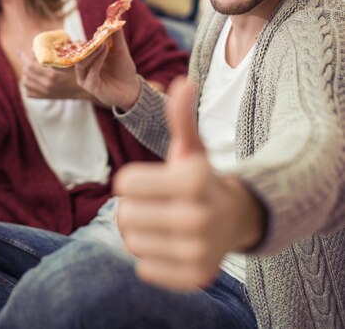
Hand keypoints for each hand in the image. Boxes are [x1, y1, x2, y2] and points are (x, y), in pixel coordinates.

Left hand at [20, 53, 88, 99]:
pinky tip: (31, 79)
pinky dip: (28, 85)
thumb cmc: (80, 70)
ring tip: (28, 66)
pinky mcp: (46, 97)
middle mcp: (47, 84)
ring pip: (25, 82)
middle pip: (27, 71)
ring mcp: (46, 92)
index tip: (32, 49)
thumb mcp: (71, 59)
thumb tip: (42, 44)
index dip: (29, 55)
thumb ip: (58, 51)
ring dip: (25, 73)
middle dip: (25, 62)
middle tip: (24, 55)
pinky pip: (29, 93)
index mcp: (52, 74)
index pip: (32, 63)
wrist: (87, 88)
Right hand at [74, 29, 140, 110]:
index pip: (79, 48)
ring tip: (103, 44)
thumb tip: (113, 18)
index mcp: (87, 59)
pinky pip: (90, 71)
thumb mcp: (120, 49)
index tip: (94, 29)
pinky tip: (105, 51)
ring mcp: (85, 77)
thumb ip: (115, 35)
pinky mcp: (90, 86)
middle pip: (77, 55)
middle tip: (98, 35)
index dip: (81, 40)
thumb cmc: (123, 68)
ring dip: (93, 52)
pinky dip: (97, 60)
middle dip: (86, 45)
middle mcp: (83, 68)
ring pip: (81, 63)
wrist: (131, 87)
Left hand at [114, 76, 264, 290]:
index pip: (125, 184)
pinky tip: (169, 244)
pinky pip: (145, 269)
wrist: (235, 218)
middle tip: (153, 204)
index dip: (131, 180)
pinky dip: (150, 257)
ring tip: (160, 223)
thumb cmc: (201, 178)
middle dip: (132, 207)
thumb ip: (181, 117)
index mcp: (193, 180)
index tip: (149, 181)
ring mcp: (199, 251)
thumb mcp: (192, 148)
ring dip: (139, 232)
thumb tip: (182, 82)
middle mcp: (199, 217)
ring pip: (132, 243)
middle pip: (125, 215)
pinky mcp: (197, 277)